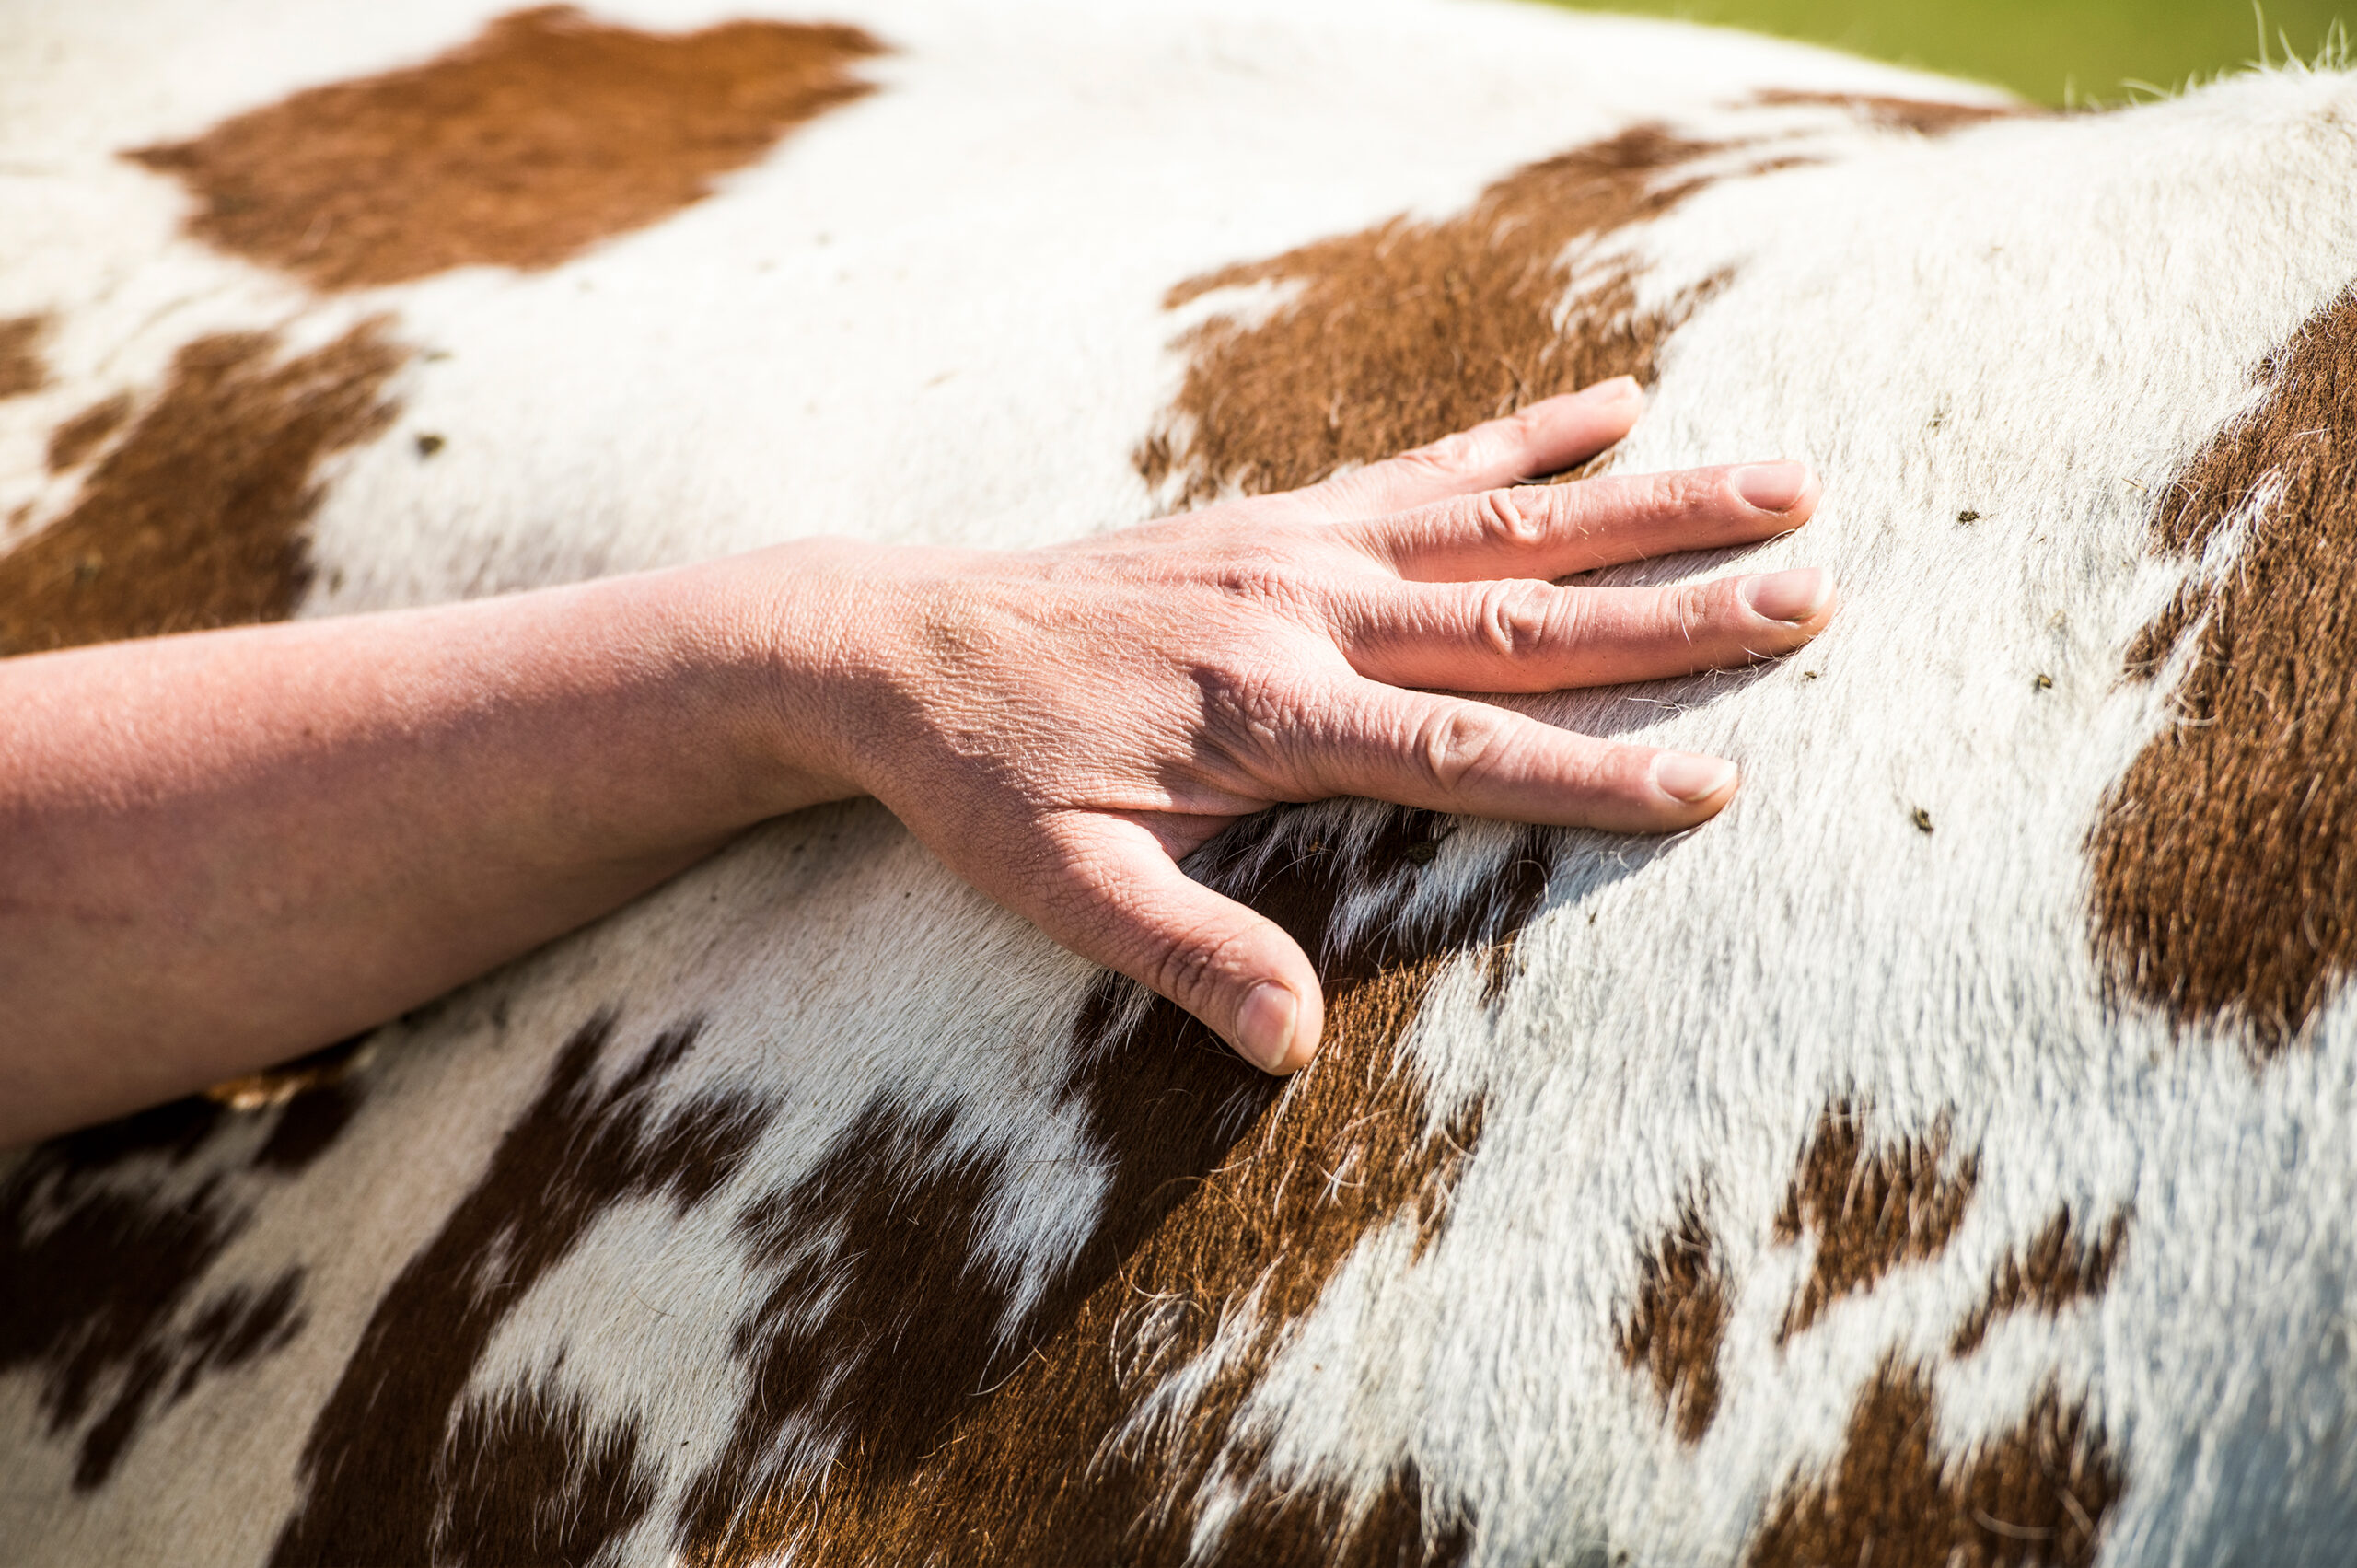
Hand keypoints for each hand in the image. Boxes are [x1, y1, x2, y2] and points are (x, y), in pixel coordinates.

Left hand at [768, 379, 1831, 1073]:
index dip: (1596, 772)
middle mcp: (1303, 610)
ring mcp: (1297, 547)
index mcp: (1267, 713)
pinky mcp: (1279, 515)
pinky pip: (1426, 466)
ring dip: (1647, 504)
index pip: (1466, 752)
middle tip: (1815, 592)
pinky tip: (1618, 403)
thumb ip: (1185, 955)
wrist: (894, 643)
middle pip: (1522, 617)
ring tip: (1782, 482)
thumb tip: (1295, 1046)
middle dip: (1676, 612)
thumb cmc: (981, 782)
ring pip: (1504, 524)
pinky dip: (1529, 436)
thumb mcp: (1062, 889)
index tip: (1721, 780)